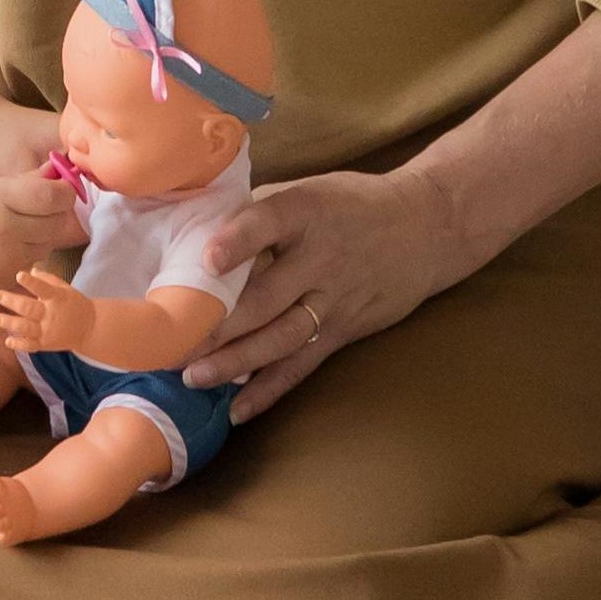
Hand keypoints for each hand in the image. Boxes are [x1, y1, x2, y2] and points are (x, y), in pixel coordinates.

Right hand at [0, 169, 78, 330]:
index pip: (53, 196)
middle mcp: (6, 232)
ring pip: (47, 246)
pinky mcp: (5, 282)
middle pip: (58, 223)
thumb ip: (18, 183)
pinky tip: (2, 247)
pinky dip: (25, 254)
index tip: (58, 189)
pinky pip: (30, 264)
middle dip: (55, 213)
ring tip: (16, 226)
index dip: (63, 191)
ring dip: (41, 235)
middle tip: (40, 207)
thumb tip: (54, 173)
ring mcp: (6, 262)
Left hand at [0, 265, 90, 354]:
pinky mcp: (45, 344)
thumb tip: (32, 270)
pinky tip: (8, 341)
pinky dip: (19, 344)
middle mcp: (51, 315)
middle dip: (12, 302)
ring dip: (10, 323)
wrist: (90, 328)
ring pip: (26, 328)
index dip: (31, 283)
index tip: (19, 275)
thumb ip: (48, 280)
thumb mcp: (65, 288)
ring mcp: (47, 331)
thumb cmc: (73, 304)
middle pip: (29, 308)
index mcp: (57, 298)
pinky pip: (30, 345)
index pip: (43, 289)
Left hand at [182, 163, 490, 423]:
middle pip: (266, 296)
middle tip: (171, 344)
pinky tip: (239, 410)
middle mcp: (320, 257)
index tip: (208, 259)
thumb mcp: (310, 189)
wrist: (429, 227)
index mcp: (306, 211)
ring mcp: (334, 299)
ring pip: (282, 337)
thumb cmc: (352, 204)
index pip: (270, 222)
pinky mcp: (344, 330)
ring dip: (237, 362)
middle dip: (218, 324)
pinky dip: (271, 390)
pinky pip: (303, 364)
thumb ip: (258, 210)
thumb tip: (192, 228)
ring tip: (195, 378)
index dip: (239, 240)